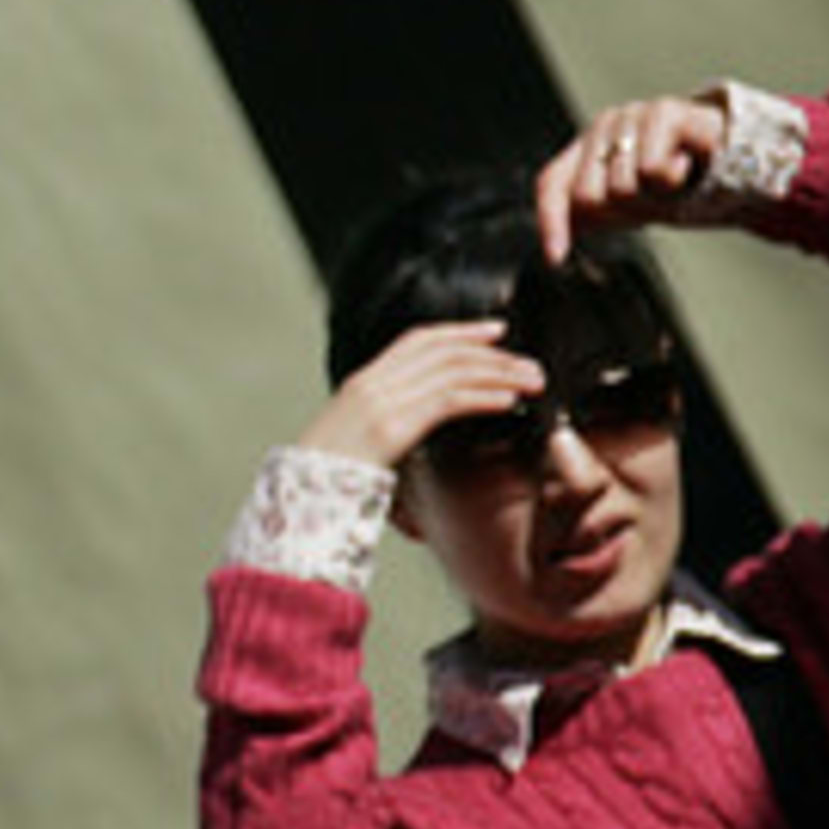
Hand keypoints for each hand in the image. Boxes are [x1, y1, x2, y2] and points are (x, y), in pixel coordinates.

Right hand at [294, 319, 542, 469]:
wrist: (298, 497)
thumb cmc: (324, 476)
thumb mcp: (354, 437)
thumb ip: (387, 422)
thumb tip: (421, 422)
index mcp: (362, 383)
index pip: (417, 341)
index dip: (459, 332)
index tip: (495, 332)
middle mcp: (371, 384)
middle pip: (442, 351)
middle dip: (491, 352)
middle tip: (528, 362)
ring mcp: (379, 403)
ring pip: (451, 372)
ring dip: (498, 374)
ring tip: (530, 382)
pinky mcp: (391, 426)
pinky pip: (447, 402)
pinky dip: (483, 397)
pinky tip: (507, 401)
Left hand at [537, 94, 727, 260]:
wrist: (746, 164)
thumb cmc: (687, 183)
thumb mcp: (634, 205)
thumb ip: (593, 217)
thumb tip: (552, 248)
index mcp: (589, 148)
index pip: (552, 183)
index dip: (550, 222)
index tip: (556, 258)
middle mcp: (604, 126)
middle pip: (587, 196)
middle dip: (625, 212)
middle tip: (657, 200)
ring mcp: (632, 116)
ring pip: (620, 188)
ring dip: (655, 198)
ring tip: (676, 181)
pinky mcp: (664, 112)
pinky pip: (651, 170)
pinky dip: (673, 180)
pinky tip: (688, 164)